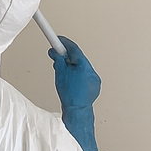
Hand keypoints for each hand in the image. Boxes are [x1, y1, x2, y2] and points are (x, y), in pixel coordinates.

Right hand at [49, 36, 100, 150]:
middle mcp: (92, 71)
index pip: (74, 49)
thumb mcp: (60, 73)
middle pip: (78, 58)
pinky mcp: (95, 86)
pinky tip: (72, 81)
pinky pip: (85, 76)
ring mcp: (94, 79)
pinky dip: (78, 75)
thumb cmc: (69, 95)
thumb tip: (55, 52)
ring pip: (82, 67)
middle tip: (58, 56)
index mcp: (84, 66)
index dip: (64, 43)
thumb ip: (58, 60)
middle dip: (67, 56)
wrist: (77, 111)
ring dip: (73, 66)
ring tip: (64, 73)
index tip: (58, 39)